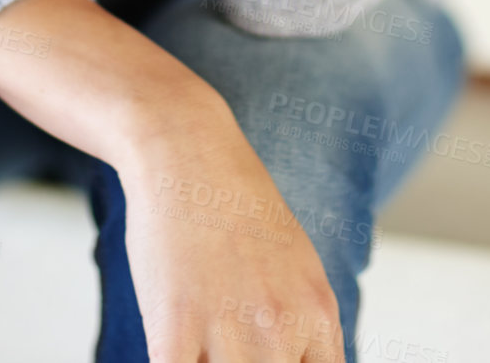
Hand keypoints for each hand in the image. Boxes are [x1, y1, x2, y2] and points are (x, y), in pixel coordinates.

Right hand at [117, 95, 346, 360]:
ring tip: (201, 339)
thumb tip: (301, 361)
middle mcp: (282, 327)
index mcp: (318, 312)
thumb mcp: (297, 263)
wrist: (186, 148)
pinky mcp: (175, 330)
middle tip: (227, 342)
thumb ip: (304, 323)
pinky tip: (171, 344)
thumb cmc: (235, 203)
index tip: (268, 360)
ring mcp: (230, 329)